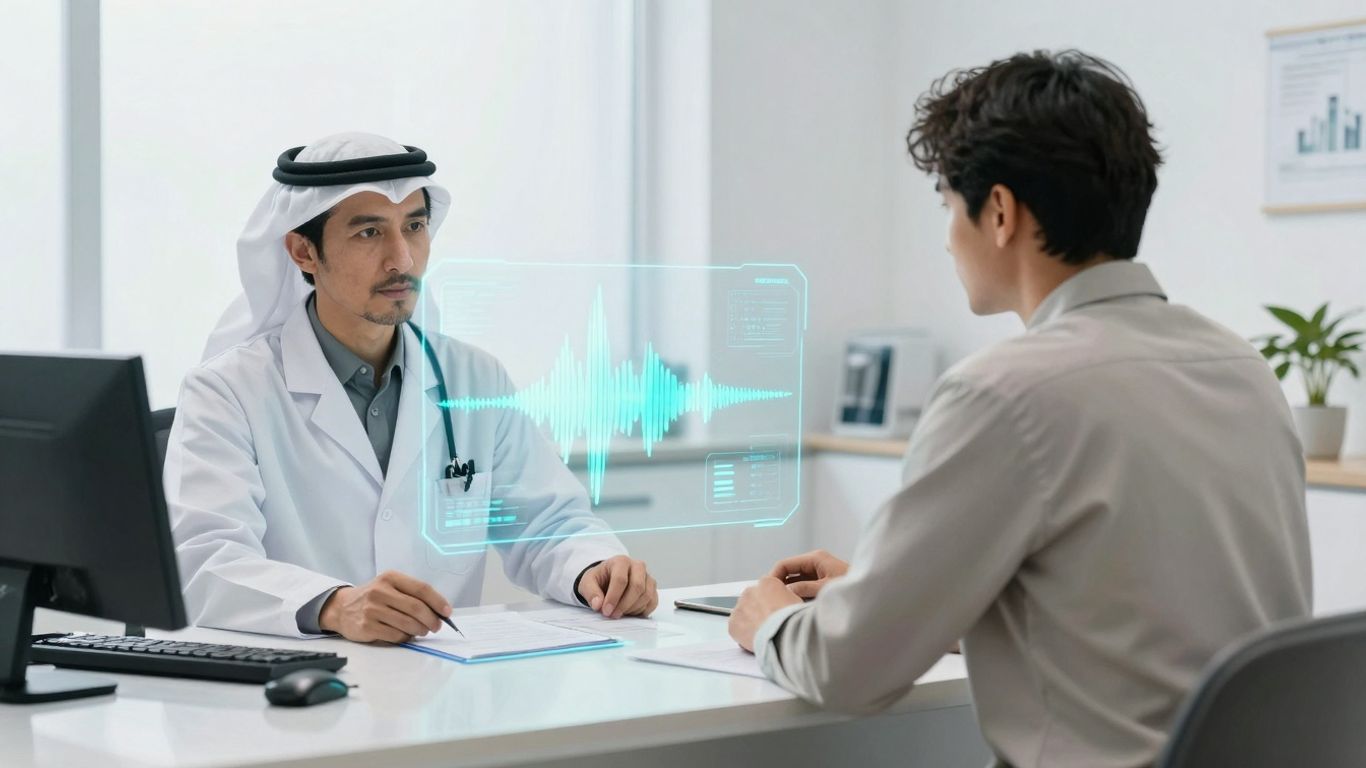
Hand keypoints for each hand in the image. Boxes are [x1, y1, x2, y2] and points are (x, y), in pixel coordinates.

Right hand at [318, 570, 451, 643]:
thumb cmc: (373, 597)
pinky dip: (406, 637)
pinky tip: (405, 634)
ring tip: (422, 631)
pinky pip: (396, 635)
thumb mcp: (389, 586)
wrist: (341, 608)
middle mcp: (380, 591)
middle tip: (436, 626)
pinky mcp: (367, 626)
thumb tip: (439, 611)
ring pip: (408, 623)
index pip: (421, 589)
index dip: (438, 601)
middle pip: (417, 608)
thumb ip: (411, 594)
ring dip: (420, 630)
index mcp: (390, 578)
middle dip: (432, 620)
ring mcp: (372, 609)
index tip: (447, 612)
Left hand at [575, 555, 657, 617]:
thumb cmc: (599, 580)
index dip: (613, 597)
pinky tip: (629, 612)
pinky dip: (642, 611)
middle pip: (637, 586)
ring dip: (632, 609)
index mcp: (621, 561)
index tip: (606, 611)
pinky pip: (652, 602)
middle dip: (624, 604)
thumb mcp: (588, 583)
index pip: (620, 579)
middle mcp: (638, 566)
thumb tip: (598, 604)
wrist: (608, 579)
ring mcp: (648, 577)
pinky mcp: (652, 589)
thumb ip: (591, 593)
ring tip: (619, 613)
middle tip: (613, 615)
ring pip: (646, 595)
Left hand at [728, 576, 801, 651]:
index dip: (771, 602)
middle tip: (769, 624)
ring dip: (750, 622)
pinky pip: (736, 628)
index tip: (775, 612)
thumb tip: (785, 603)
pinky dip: (742, 634)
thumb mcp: (798, 601)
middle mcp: (750, 591)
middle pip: (752, 600)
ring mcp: (740, 607)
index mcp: (767, 583)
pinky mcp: (733, 624)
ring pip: (743, 614)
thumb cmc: (795, 620)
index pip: (765, 589)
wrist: (786, 636)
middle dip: (758, 611)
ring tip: (764, 634)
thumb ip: (786, 597)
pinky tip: (755, 640)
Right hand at [768, 549, 849, 598]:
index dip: (773, 577)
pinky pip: (805, 587)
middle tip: (773, 600)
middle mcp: (817, 563)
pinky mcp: (824, 582)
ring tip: (784, 605)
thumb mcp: (825, 588)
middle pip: (790, 572)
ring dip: (791, 592)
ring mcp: (820, 572)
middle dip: (781, 586)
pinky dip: (799, 595)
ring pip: (797, 581)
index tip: (766, 591)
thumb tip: (785, 591)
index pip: (785, 564)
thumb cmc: (854, 587)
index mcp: (816, 558)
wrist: (873, 594)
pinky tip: (797, 606)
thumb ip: (804, 589)